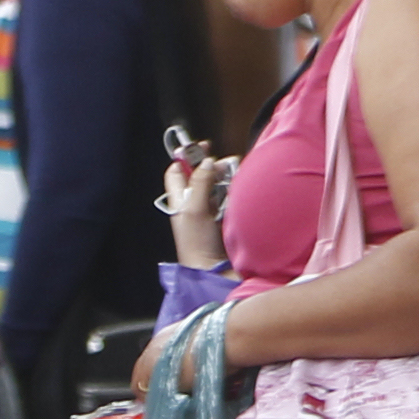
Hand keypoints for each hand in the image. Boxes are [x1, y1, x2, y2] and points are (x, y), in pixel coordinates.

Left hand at [164, 147, 233, 267]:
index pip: (178, 172)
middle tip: (223, 164)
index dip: (187, 158)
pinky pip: (230, 198)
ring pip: (217, 185)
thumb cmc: (197, 244)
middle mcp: (194, 204)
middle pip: (200, 176)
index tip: (201, 147)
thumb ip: (200, 183)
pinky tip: (240, 190)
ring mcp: (211, 211)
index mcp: (180, 201)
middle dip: (211, 167)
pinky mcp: (226, 218)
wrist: (214, 271)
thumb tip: (207, 162)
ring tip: (233, 175)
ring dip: (225, 178)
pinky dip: (235, 191)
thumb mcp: (193, 210)